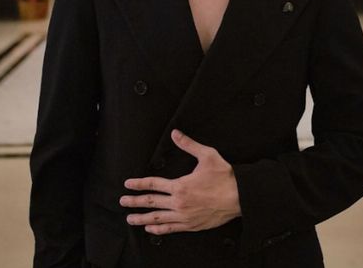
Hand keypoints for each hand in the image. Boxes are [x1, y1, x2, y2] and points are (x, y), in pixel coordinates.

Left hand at [120, 129, 240, 234]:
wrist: (240, 197)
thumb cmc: (224, 176)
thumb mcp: (207, 156)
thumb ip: (189, 145)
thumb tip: (175, 133)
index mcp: (180, 185)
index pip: (154, 184)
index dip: (139, 184)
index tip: (128, 184)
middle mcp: (179, 203)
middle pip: (151, 203)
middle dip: (135, 202)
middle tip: (122, 202)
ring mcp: (184, 216)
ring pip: (158, 219)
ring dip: (142, 219)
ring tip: (130, 219)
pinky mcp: (192, 226)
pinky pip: (171, 229)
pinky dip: (159, 230)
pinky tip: (150, 229)